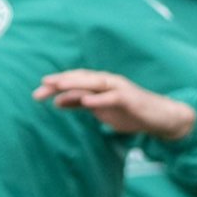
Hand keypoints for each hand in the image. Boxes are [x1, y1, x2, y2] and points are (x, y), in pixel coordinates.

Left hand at [33, 69, 196, 139]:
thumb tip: (57, 102)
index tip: (37, 93)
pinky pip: (112, 97)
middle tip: (42, 86)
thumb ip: (79, 104)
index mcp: (97, 85)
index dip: (55, 86)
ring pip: (94, 82)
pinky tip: (86, 101)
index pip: (73, 82)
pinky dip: (99, 98)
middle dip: (60, 82)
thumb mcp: (98, 109)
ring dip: (76, 83)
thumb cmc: (128, 112)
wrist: (159, 117)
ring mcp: (118, 88)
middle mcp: (106, 82)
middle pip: (79, 79)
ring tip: (59, 85)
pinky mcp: (129, 98)